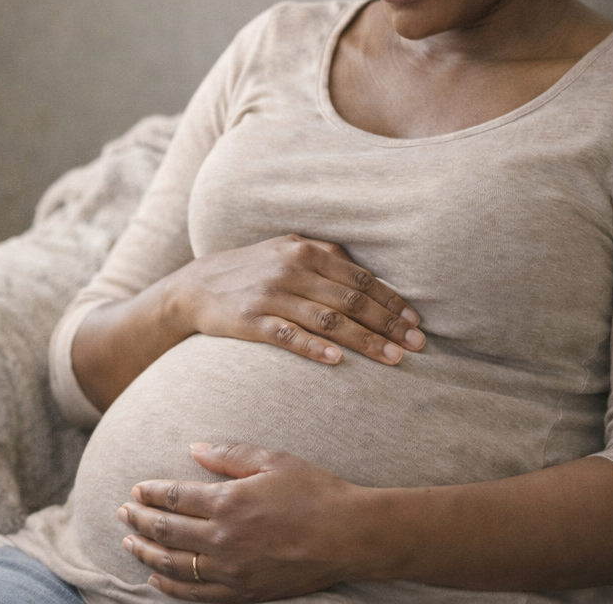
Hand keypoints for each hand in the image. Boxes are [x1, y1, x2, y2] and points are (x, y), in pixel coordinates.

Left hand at [117, 442, 369, 601]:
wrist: (349, 535)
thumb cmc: (314, 491)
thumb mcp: (272, 460)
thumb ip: (229, 454)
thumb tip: (194, 449)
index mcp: (228, 501)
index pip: (174, 497)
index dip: (150, 494)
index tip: (135, 490)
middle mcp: (223, 539)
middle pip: (166, 531)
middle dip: (138, 521)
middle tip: (121, 513)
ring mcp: (231, 571)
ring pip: (174, 565)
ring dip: (146, 553)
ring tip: (129, 544)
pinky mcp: (244, 593)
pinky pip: (196, 595)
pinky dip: (171, 587)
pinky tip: (156, 578)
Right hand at [165, 235, 423, 366]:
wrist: (195, 286)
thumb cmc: (252, 269)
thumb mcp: (286, 249)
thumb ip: (325, 256)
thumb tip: (369, 273)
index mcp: (305, 251)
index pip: (360, 278)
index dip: (392, 301)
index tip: (416, 322)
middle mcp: (291, 270)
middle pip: (351, 300)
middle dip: (389, 324)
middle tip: (418, 345)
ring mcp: (270, 296)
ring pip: (328, 320)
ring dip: (365, 341)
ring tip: (394, 358)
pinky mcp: (251, 322)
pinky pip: (289, 337)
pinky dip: (315, 348)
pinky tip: (338, 362)